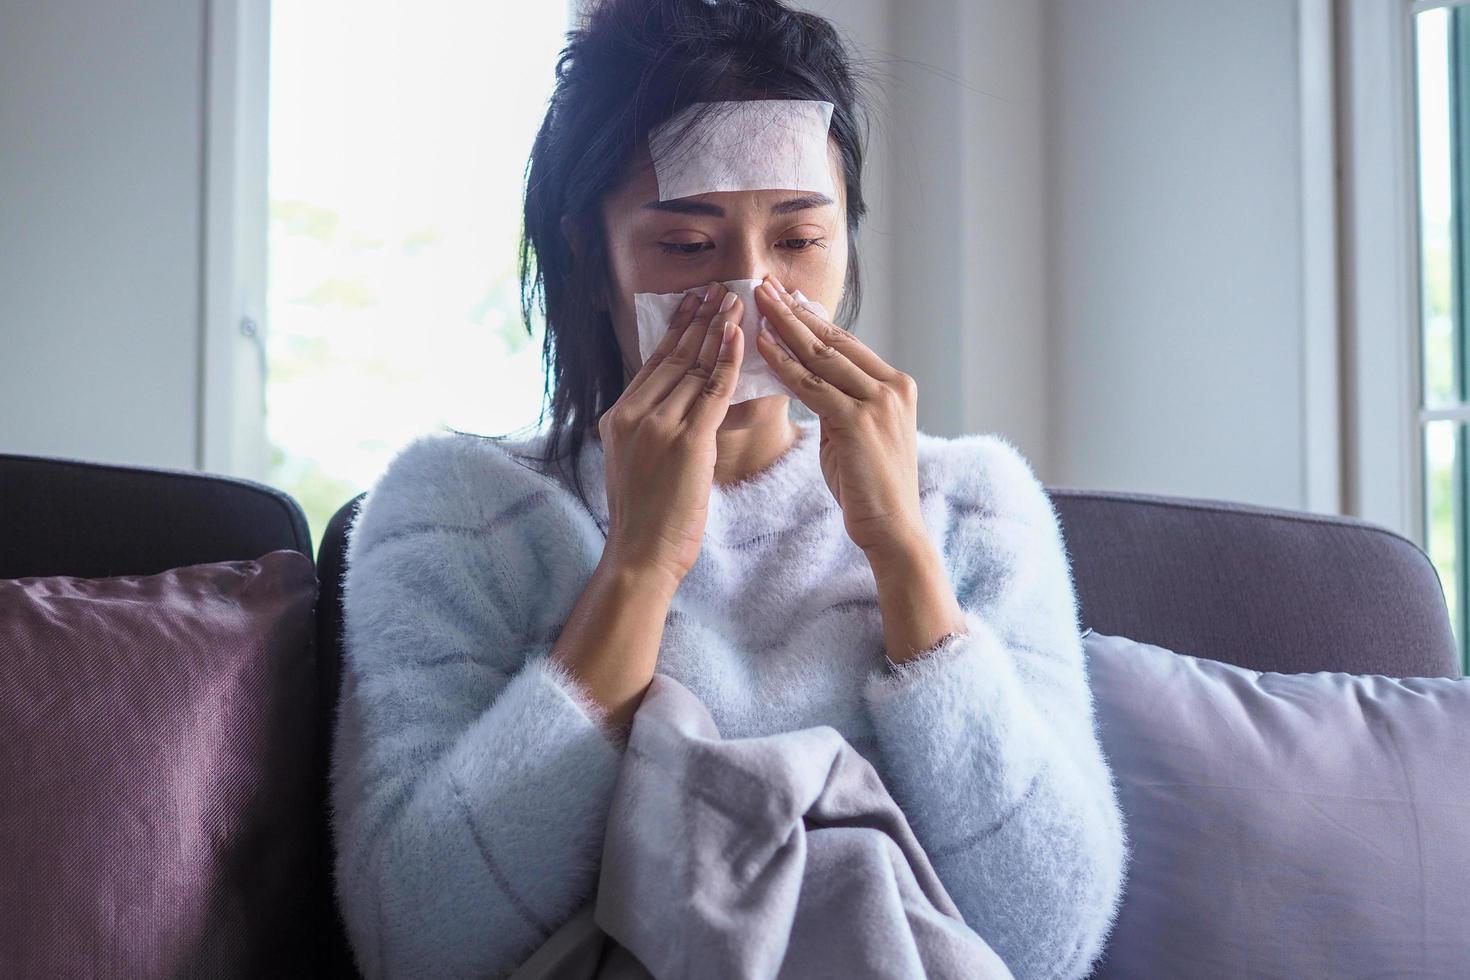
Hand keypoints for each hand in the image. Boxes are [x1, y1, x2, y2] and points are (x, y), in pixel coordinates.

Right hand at [598, 281, 744, 586]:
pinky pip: (713, 391)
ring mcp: (658, 426)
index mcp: (619, 417)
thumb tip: (676, 411)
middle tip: (718, 288)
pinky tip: (740, 336)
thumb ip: (652, 431)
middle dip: (698, 319)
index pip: (653, 363)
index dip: (677, 330)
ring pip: (694, 366)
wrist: (639, 555)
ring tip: (735, 300)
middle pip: (673, 356)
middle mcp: (634, 414)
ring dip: (718, 329)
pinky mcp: (686, 442)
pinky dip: (728, 360)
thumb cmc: (645, 520)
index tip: (693, 303)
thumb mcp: (637, 464)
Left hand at [751, 274, 925, 558]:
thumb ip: (838, 404)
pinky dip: (783, 363)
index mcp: (896, 385)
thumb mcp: (855, 434)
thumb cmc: (869, 487)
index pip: (847, 343)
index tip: (785, 296)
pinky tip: (760, 344)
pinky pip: (811, 385)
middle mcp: (891, 387)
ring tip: (756, 301)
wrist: (892, 527)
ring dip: (784, 325)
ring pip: (821, 356)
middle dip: (794, 310)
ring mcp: (878, 403)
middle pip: (833, 340)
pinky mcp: (858, 422)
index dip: (812, 318)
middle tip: (765, 284)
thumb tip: (810, 381)